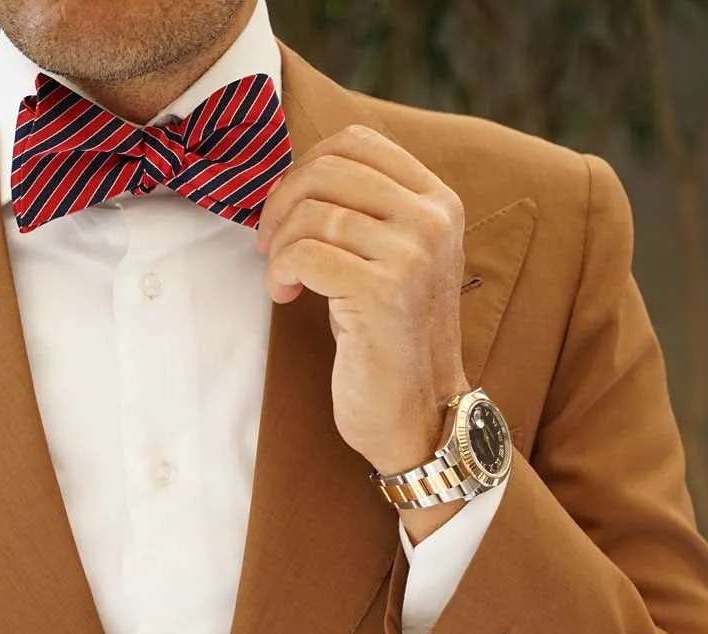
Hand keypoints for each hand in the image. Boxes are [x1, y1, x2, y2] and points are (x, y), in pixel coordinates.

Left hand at [256, 122, 468, 479]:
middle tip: (269, 245)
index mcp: (438, 201)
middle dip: (282, 203)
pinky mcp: (383, 291)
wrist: (418, 415)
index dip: (305, 169)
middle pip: (329, 169)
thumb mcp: (390, 260)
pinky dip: (281, 272)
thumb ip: (364, 212)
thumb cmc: (392, 341)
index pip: (358, 143)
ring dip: (279, 246)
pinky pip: (304, 254)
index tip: (288, 212)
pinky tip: (286, 296)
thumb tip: (297, 177)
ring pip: (313, 212)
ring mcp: (412, 254)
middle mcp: (432, 220)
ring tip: (283, 279)